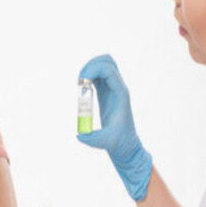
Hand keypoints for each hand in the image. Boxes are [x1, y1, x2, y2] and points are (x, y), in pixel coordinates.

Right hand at [77, 55, 151, 200]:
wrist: (126, 145)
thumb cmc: (119, 143)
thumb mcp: (106, 142)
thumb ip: (93, 139)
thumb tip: (79, 135)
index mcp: (121, 94)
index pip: (109, 70)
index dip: (93, 70)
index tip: (81, 84)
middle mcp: (118, 87)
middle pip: (107, 61)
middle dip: (90, 65)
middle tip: (80, 82)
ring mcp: (113, 88)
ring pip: (103, 65)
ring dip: (89, 68)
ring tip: (80, 84)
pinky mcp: (106, 93)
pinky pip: (98, 75)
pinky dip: (88, 76)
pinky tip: (81, 89)